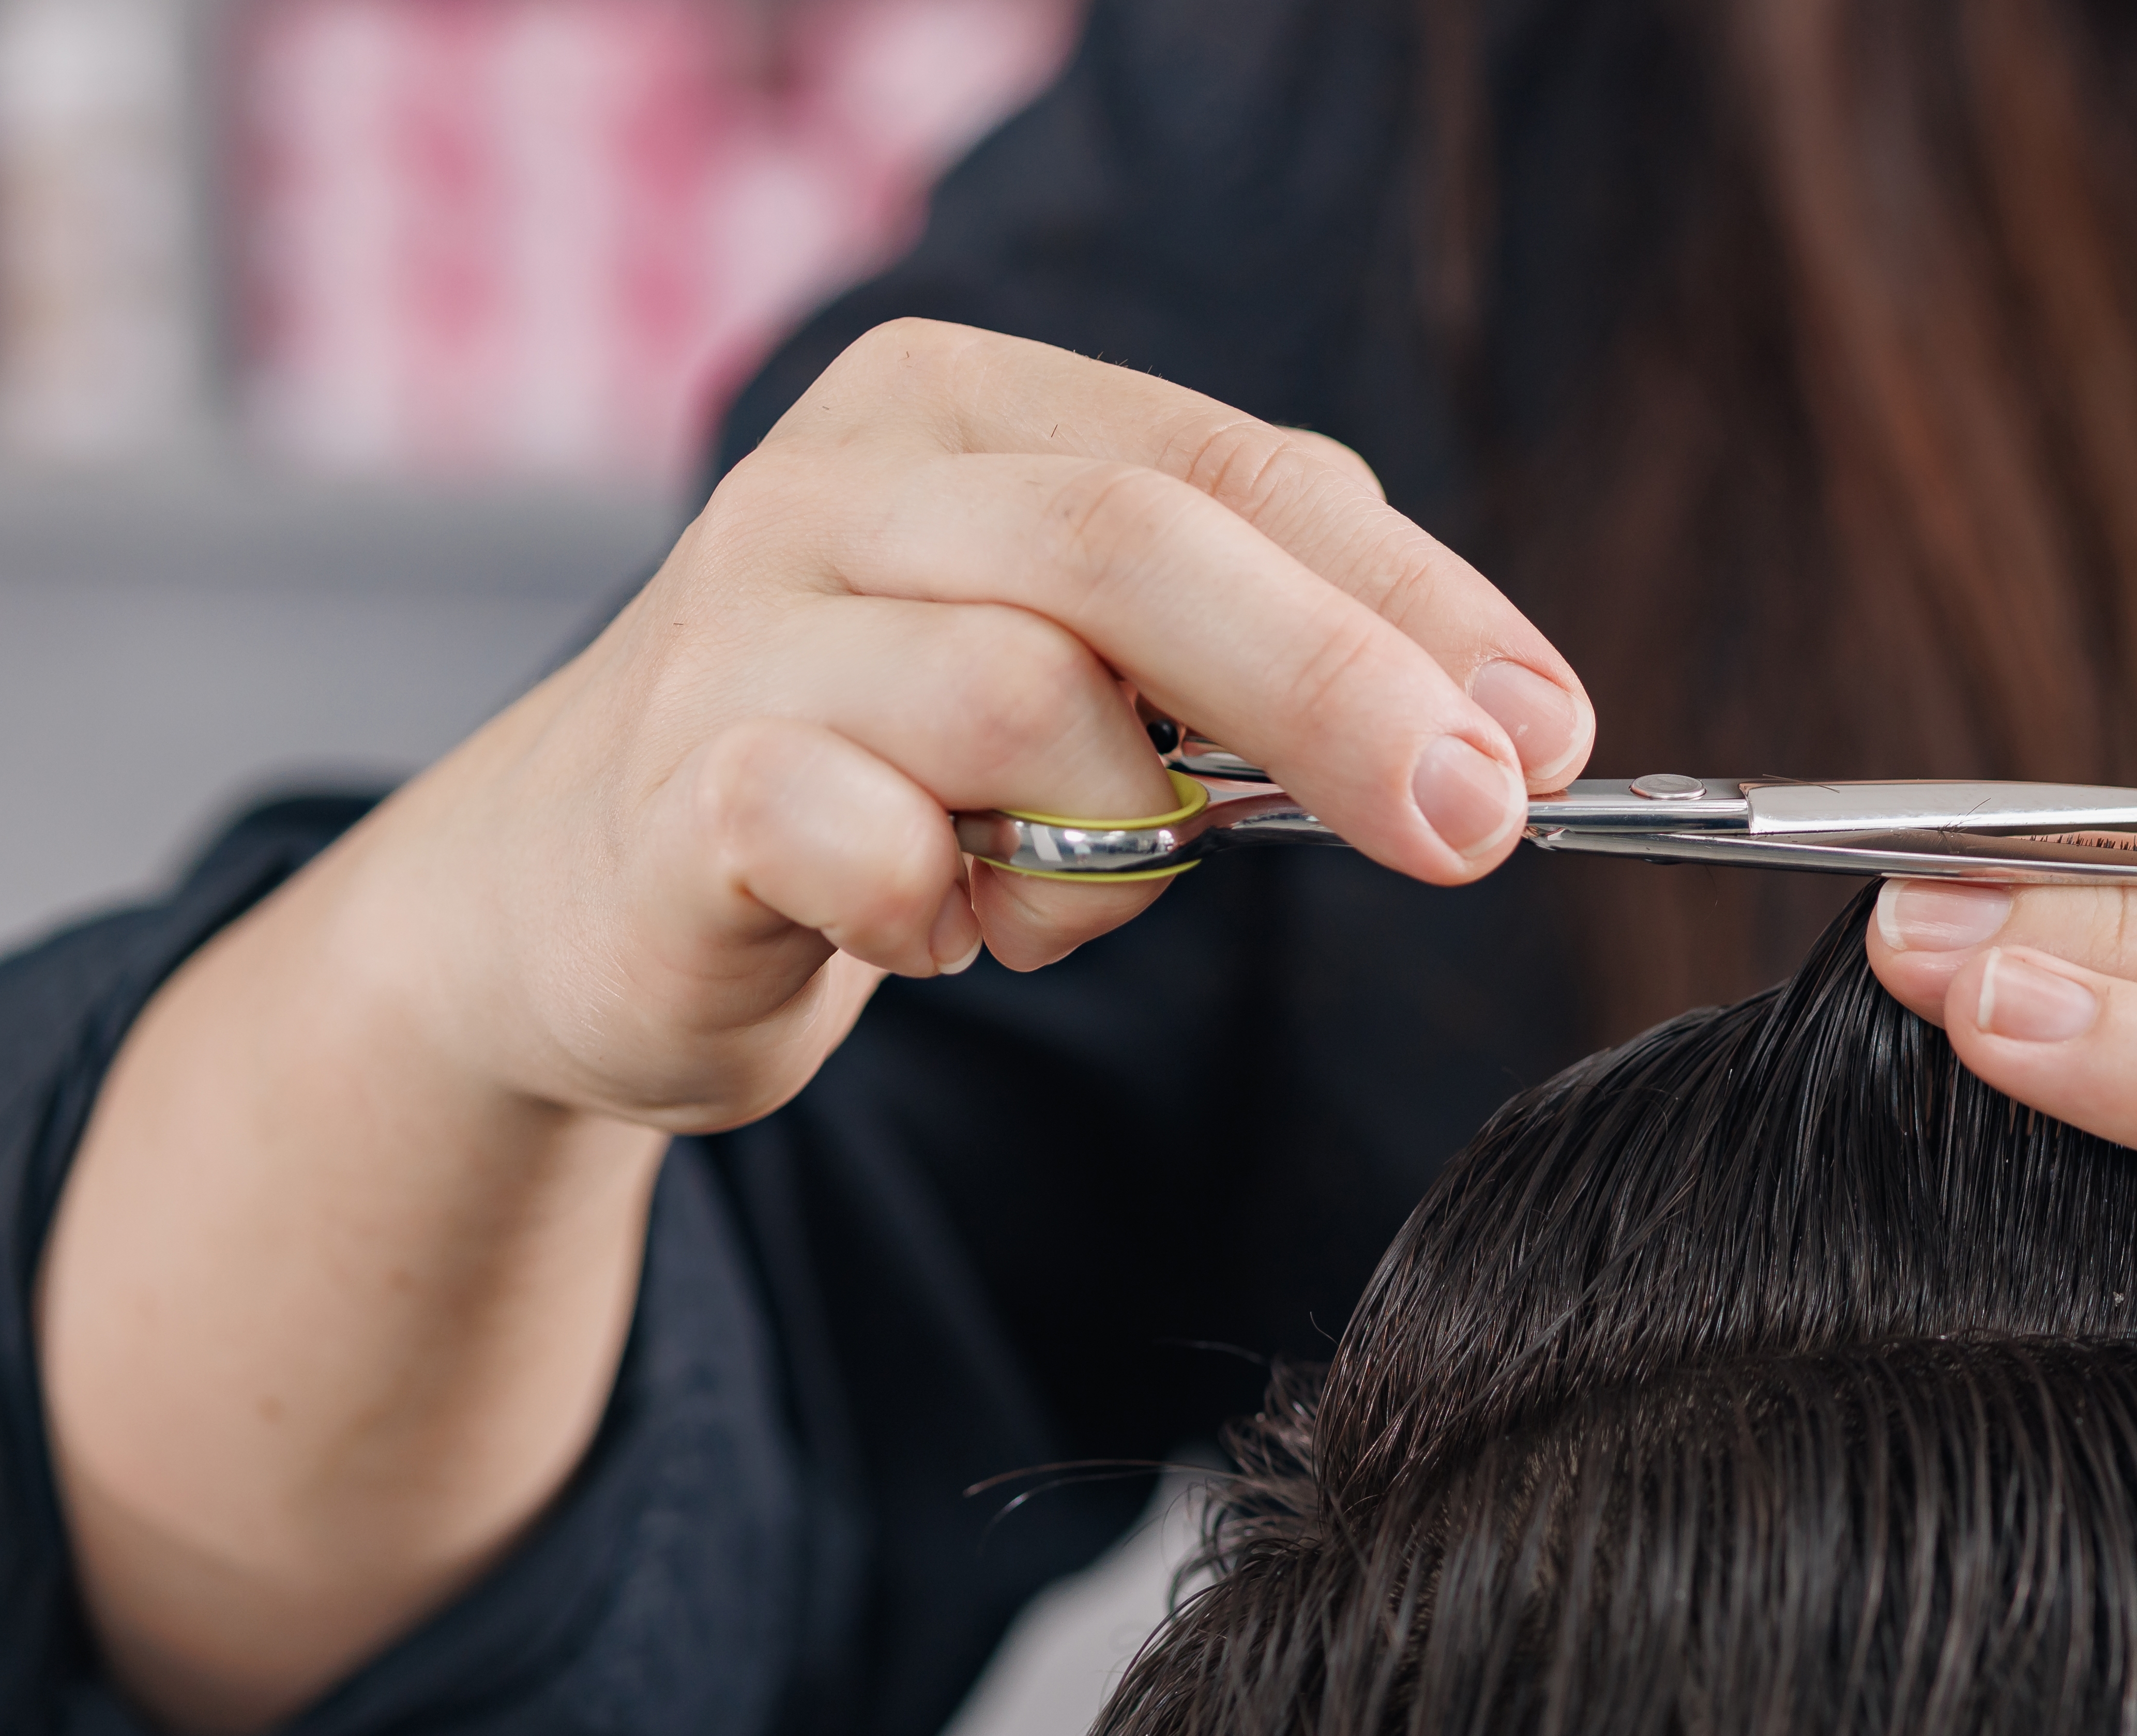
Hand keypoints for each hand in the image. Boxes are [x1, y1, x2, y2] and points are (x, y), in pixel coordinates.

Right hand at [335, 320, 1595, 1134]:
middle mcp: (845, 481)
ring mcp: (739, 623)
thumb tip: (1502, 725)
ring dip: (1111, 838)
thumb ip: (1258, 653)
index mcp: (968, 407)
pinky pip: (851, 833)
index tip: (1551, 732)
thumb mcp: (1095, 672)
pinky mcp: (674, 790)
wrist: (585, 894)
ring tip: (1059, 897)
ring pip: (1023, 696)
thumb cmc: (889, 769)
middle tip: (1476, 823)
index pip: (1241, 470)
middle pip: (1143, 547)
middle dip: (1339, 687)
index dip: (1416, 600)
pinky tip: (924, 927)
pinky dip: (936, 907)